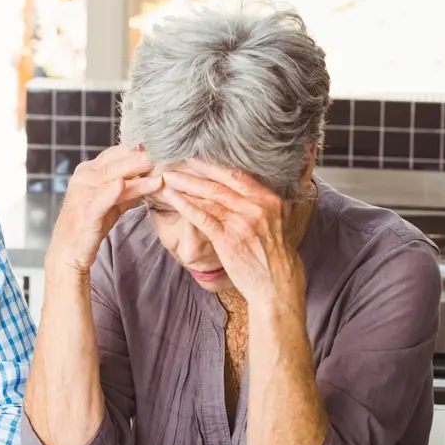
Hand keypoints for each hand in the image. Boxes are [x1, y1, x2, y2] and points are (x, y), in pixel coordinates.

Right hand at [46, 145, 163, 275]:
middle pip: (115, 163)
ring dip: (137, 175)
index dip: (136, 151)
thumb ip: (128, 188)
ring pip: (113, 178)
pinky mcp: (86, 212)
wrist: (68, 251)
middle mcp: (83, 178)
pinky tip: (125, 185)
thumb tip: (151, 174)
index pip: (115, 154)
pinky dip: (114, 191)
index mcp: (88, 171)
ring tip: (158, 172)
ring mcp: (82, 193)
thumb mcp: (112, 202)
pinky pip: (103, 199)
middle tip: (163, 155)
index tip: (158, 149)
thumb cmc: (90, 224)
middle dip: (140, 159)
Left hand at [160, 161, 304, 304]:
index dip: (213, 165)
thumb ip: (259, 204)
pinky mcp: (228, 239)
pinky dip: (185, 205)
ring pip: (209, 198)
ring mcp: (243, 222)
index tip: (195, 158)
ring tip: (168, 178)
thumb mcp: (276, 222)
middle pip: (220, 183)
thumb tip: (240, 191)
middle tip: (174, 162)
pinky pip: (202, 217)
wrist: (277, 286)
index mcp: (269, 199)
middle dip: (194, 172)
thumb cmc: (273, 256)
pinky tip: (171, 197)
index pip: (237, 175)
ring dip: (185, 186)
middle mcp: (257, 207)